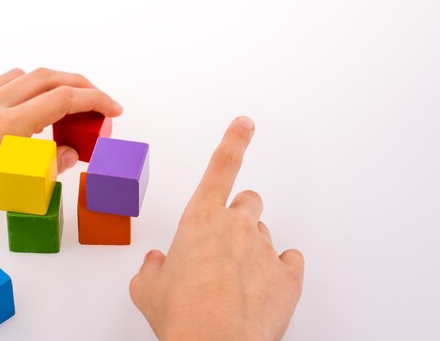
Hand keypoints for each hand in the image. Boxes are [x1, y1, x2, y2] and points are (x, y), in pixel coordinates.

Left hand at [0, 68, 122, 247]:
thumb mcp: (0, 192)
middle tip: (97, 101)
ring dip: (49, 83)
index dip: (96, 101)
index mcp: (8, 125)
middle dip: (81, 85)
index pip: (64, 100)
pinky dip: (18, 91)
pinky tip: (13, 116)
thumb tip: (69, 154)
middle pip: (48, 77)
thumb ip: (41, 170)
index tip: (113, 110)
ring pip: (21, 76)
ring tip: (59, 105)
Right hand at [129, 117, 303, 340]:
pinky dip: (279, 271)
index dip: (234, 141)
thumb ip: (151, 270)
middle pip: (249, 201)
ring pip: (265, 234)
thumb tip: (154, 265)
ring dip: (253, 250)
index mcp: (200, 219)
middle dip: (240, 214)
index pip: (221, 166)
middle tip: (228, 241)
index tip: (245, 124)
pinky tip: (263, 288)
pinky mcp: (289, 276)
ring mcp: (265, 249)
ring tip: (236, 282)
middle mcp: (237, 226)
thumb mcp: (148, 290)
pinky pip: (290, 262)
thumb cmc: (182, 316)